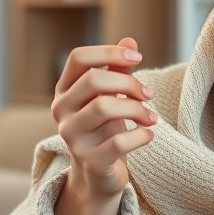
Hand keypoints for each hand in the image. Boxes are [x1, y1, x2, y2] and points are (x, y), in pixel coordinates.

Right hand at [51, 37, 157, 214]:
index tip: (137, 58)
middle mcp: (61, 111)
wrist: (98, 174)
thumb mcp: (111, 96)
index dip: (109, 52)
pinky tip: (149, 135)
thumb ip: (118, 69)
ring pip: (104, 107)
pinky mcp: (89, 161)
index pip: (78, 57)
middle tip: (148, 94)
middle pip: (93, 80)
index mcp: (65, 90)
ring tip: (152, 117)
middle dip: (128, 83)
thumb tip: (129, 40)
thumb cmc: (105, 128)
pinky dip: (141, 135)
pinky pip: (118, 141)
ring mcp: (72, 137)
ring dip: (137, 109)